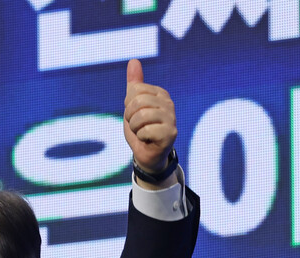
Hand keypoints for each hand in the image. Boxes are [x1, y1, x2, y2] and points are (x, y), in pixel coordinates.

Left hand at [122, 59, 176, 177]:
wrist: (147, 154)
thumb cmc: (140, 129)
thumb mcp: (132, 105)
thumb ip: (134, 84)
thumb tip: (133, 60)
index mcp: (160, 93)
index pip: (134, 90)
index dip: (128, 105)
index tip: (134, 115)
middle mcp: (168, 103)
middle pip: (137, 102)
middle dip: (130, 117)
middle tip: (138, 126)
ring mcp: (171, 118)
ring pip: (140, 116)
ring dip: (135, 128)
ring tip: (143, 133)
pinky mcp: (171, 134)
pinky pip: (146, 131)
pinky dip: (141, 138)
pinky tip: (148, 140)